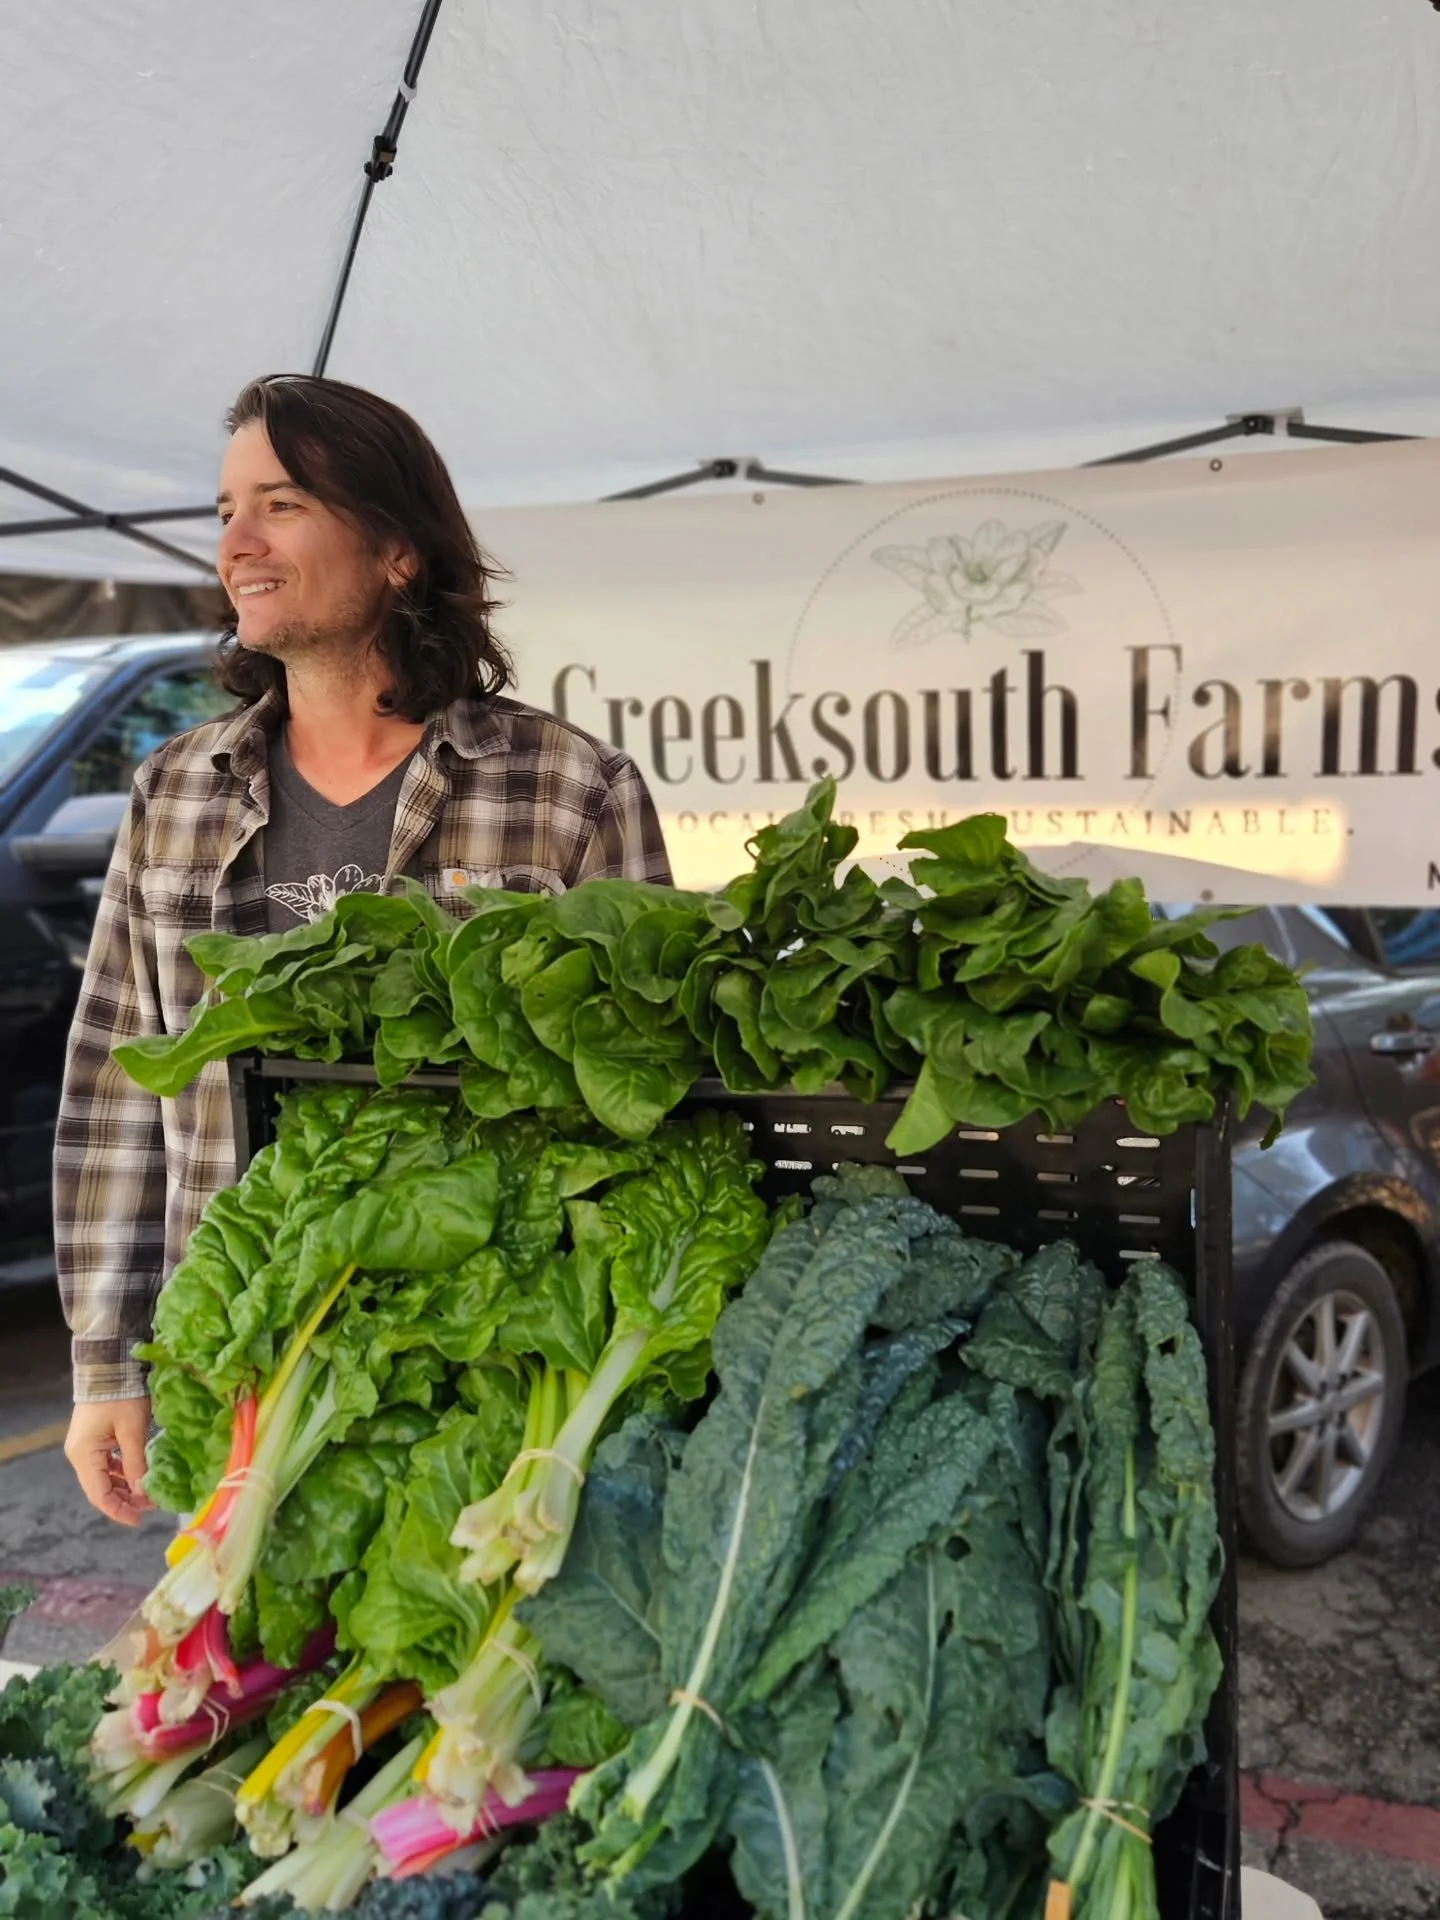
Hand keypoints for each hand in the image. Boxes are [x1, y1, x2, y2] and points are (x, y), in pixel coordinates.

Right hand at [65, 1398, 153, 1525]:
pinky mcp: (94, 1439)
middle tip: (150, 1507)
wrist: (110, 1365)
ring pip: (104, 1477)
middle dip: (125, 1500)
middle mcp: (79, 1454)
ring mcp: (85, 1446)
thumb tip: (143, 1492)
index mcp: (84, 1455)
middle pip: (100, 1488)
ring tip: (148, 1494)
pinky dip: (122, 1472)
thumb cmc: (121, 1395)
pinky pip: (106, 1463)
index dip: (119, 1510)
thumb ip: (137, 1463)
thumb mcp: (133, 1430)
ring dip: (124, 1487)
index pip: (99, 1494)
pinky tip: (138, 1476)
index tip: (139, 1520)